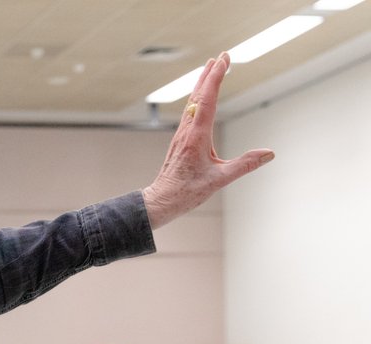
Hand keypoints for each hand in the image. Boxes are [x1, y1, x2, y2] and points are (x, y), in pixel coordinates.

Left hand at [142, 52, 273, 229]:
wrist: (161, 200)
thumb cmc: (186, 192)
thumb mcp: (219, 180)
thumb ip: (245, 165)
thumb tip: (269, 154)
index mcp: (196, 136)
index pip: (207, 100)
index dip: (216, 78)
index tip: (224, 60)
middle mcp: (187, 131)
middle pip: (198, 96)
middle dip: (210, 74)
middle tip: (221, 56)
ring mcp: (182, 135)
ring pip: (192, 103)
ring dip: (202, 84)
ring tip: (210, 68)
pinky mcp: (181, 140)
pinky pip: (190, 113)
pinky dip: (197, 98)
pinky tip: (199, 97)